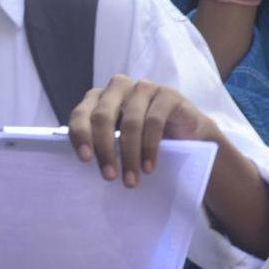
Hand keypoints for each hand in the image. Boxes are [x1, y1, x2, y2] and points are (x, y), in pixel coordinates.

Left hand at [68, 74, 222, 187]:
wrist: (188, 135)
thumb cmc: (144, 139)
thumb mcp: (118, 141)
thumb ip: (100, 144)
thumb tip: (81, 167)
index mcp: (99, 98)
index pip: (81, 113)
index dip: (80, 135)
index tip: (85, 160)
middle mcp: (118, 88)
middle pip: (103, 116)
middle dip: (104, 149)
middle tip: (109, 177)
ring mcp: (144, 88)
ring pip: (130, 122)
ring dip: (130, 155)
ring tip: (131, 181)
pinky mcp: (167, 94)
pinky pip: (154, 120)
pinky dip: (149, 147)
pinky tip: (148, 167)